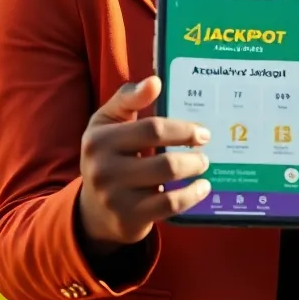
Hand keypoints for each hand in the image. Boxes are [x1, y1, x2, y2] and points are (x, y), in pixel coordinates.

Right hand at [76, 77, 211, 253]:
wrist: (94, 210)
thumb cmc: (108, 156)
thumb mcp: (108, 123)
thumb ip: (129, 99)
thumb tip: (154, 81)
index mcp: (100, 139)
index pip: (151, 129)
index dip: (182, 130)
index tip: (201, 132)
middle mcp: (103, 169)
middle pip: (165, 160)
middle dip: (193, 154)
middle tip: (204, 151)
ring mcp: (115, 196)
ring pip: (168, 181)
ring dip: (194, 171)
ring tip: (203, 166)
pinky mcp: (129, 218)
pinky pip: (170, 205)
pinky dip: (192, 195)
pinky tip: (202, 188)